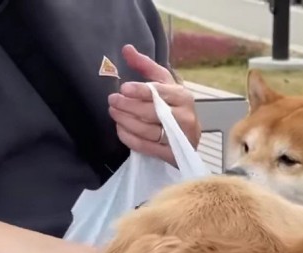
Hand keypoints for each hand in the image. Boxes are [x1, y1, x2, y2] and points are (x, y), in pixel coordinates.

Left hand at [108, 44, 200, 164]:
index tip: (123, 88)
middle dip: (127, 106)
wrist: (189, 135)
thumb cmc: (173, 105)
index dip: (140, 90)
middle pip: (151, 112)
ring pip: (147, 130)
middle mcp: (184, 117)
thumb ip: (146, 66)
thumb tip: (126, 49)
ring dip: (125, 121)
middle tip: (112, 100)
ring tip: (113, 113)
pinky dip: (129, 138)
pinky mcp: (172, 154)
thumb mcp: (164, 83)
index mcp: (182, 96)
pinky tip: (120, 129)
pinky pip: (146, 146)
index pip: (160, 93)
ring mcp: (179, 137)